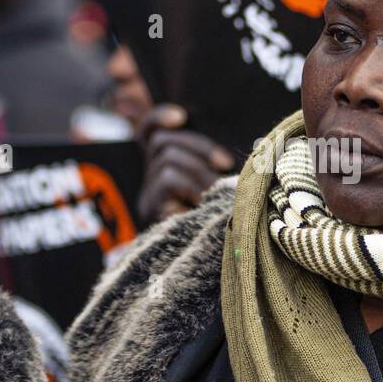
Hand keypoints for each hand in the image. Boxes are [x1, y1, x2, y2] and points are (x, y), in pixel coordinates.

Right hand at [137, 104, 234, 224]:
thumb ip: (217, 166)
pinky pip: (167, 181)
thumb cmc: (223, 217)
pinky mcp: (150, 209)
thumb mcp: (220, 185)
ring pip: (167, 161)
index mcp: (166, 164)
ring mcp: (148, 193)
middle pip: (162, 142)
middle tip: (224, 165)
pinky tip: (200, 202)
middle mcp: (150, 176)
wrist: (205, 264)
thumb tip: (234, 156)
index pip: (148, 130)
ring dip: (198, 172)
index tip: (181, 117)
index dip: (159, 117)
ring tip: (215, 191)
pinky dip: (189, 186)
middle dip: (198, 148)